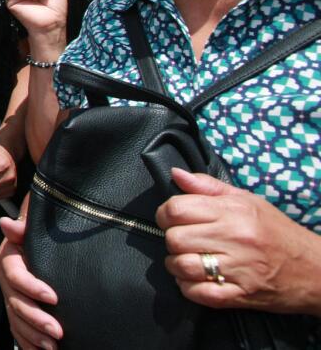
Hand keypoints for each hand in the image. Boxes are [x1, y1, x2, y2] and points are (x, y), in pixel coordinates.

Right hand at [0, 215, 62, 349]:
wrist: (42, 241)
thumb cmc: (41, 230)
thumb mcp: (34, 222)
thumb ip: (24, 224)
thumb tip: (7, 223)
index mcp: (8, 258)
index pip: (15, 275)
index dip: (32, 287)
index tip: (54, 297)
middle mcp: (7, 280)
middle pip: (15, 303)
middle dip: (36, 319)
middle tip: (58, 332)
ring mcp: (12, 296)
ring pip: (16, 320)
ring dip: (33, 335)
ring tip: (53, 346)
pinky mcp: (18, 310)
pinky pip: (18, 330)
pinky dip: (28, 343)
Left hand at [157, 168, 320, 314]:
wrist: (316, 270)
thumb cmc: (278, 232)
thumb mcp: (248, 201)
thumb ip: (209, 186)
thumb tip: (176, 175)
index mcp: (234, 213)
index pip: (177, 209)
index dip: (166, 214)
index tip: (172, 218)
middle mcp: (235, 239)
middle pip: (175, 238)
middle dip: (172, 239)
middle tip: (184, 240)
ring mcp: (237, 270)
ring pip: (182, 266)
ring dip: (176, 264)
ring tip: (187, 259)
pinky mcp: (239, 296)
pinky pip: (197, 293)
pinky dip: (188, 287)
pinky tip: (195, 280)